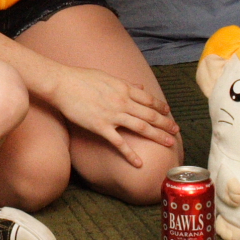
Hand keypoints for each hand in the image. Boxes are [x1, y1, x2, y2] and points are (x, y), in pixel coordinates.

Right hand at [47, 66, 174, 167]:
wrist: (63, 84)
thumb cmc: (81, 78)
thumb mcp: (107, 76)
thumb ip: (125, 83)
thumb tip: (140, 86)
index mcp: (124, 88)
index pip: (148, 99)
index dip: (160, 106)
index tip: (168, 112)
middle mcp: (123, 102)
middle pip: (150, 115)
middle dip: (165, 123)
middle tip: (176, 130)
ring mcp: (113, 115)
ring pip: (142, 127)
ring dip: (158, 136)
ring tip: (169, 143)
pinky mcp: (101, 127)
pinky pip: (119, 143)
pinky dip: (131, 154)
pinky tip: (139, 163)